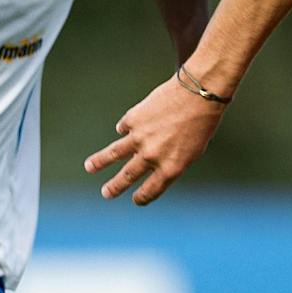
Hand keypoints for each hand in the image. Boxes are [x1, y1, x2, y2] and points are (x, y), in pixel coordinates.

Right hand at [85, 74, 226, 204]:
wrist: (199, 93)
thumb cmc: (202, 123)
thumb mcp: (193, 151)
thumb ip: (171, 162)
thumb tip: (152, 166)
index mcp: (170, 168)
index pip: (151, 190)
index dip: (142, 197)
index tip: (135, 200)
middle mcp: (152, 156)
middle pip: (128, 176)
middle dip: (116, 186)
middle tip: (106, 193)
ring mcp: (139, 137)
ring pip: (113, 154)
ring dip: (99, 162)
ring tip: (89, 167)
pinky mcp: (133, 119)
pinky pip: (123, 128)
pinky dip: (124, 130)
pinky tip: (123, 131)